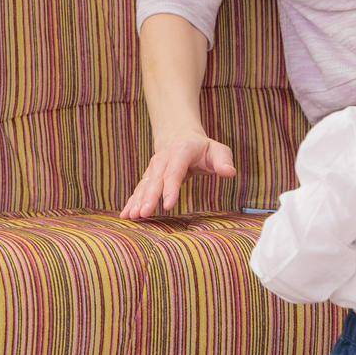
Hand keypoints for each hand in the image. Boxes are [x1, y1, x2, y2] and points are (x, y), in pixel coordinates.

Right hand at [119, 134, 236, 218]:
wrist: (179, 137)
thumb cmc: (203, 149)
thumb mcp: (218, 150)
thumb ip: (223, 161)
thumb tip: (230, 172)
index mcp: (181, 151)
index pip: (175, 170)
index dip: (171, 187)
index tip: (167, 205)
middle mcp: (163, 159)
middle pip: (156, 179)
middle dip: (149, 197)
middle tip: (144, 214)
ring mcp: (153, 168)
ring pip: (144, 185)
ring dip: (137, 200)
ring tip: (132, 216)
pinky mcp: (148, 178)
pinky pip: (139, 190)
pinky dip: (131, 202)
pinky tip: (125, 215)